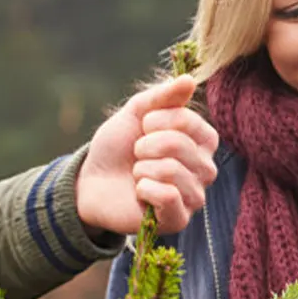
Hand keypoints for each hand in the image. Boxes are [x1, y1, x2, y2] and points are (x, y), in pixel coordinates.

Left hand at [75, 75, 218, 235]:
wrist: (91, 183)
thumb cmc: (118, 147)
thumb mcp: (136, 113)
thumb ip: (162, 96)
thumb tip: (189, 79)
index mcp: (202, 140)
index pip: (188, 121)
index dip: (156, 121)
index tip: (142, 129)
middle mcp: (206, 168)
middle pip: (179, 145)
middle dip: (145, 146)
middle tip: (137, 155)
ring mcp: (195, 196)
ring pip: (172, 170)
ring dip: (142, 169)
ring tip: (138, 174)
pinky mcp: (179, 219)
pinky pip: (168, 196)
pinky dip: (144, 189)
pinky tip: (140, 193)